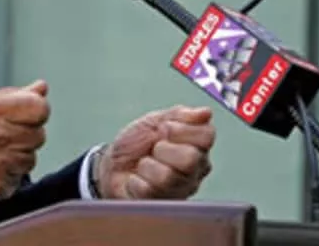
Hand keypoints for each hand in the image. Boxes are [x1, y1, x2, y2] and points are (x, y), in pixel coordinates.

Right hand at [0, 80, 49, 208]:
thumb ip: (11, 94)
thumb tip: (39, 88)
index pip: (39, 108)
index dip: (37, 110)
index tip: (29, 114)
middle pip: (39, 134)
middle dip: (26, 133)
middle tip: (5, 135)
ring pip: (31, 158)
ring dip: (18, 155)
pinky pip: (19, 180)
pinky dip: (8, 176)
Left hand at [96, 105, 214, 199]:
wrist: (111, 166)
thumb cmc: (136, 144)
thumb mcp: (155, 121)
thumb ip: (180, 115)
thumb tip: (205, 112)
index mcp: (197, 147)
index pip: (206, 135)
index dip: (182, 129)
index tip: (165, 128)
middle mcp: (195, 172)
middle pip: (190, 158)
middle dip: (163, 148)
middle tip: (154, 149)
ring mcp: (180, 191)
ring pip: (167, 176)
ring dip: (147, 165)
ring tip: (144, 166)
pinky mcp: (161, 205)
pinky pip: (148, 190)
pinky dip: (136, 181)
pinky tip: (137, 181)